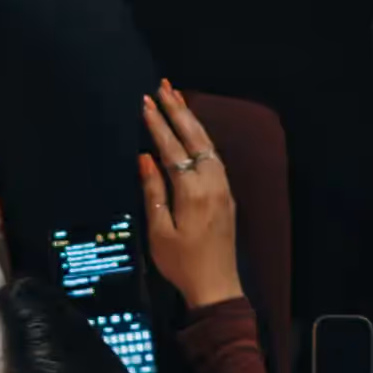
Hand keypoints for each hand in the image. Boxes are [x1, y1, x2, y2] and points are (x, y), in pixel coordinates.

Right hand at [136, 82, 240, 312]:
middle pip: (194, 137)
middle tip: (164, 86)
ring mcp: (223, 187)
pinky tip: (193, 129)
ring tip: (177, 98)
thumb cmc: (181, 264)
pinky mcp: (227, 194)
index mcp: (192, 192)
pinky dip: (202, 137)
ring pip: (208, 144)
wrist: (216, 286)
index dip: (158, 124)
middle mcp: (212, 183)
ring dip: (192, 119)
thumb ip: (153, 191)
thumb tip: (145, 157)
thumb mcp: (159, 231)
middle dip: (178, 110)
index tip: (146, 102)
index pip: (172, 149)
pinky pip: (214, 156)